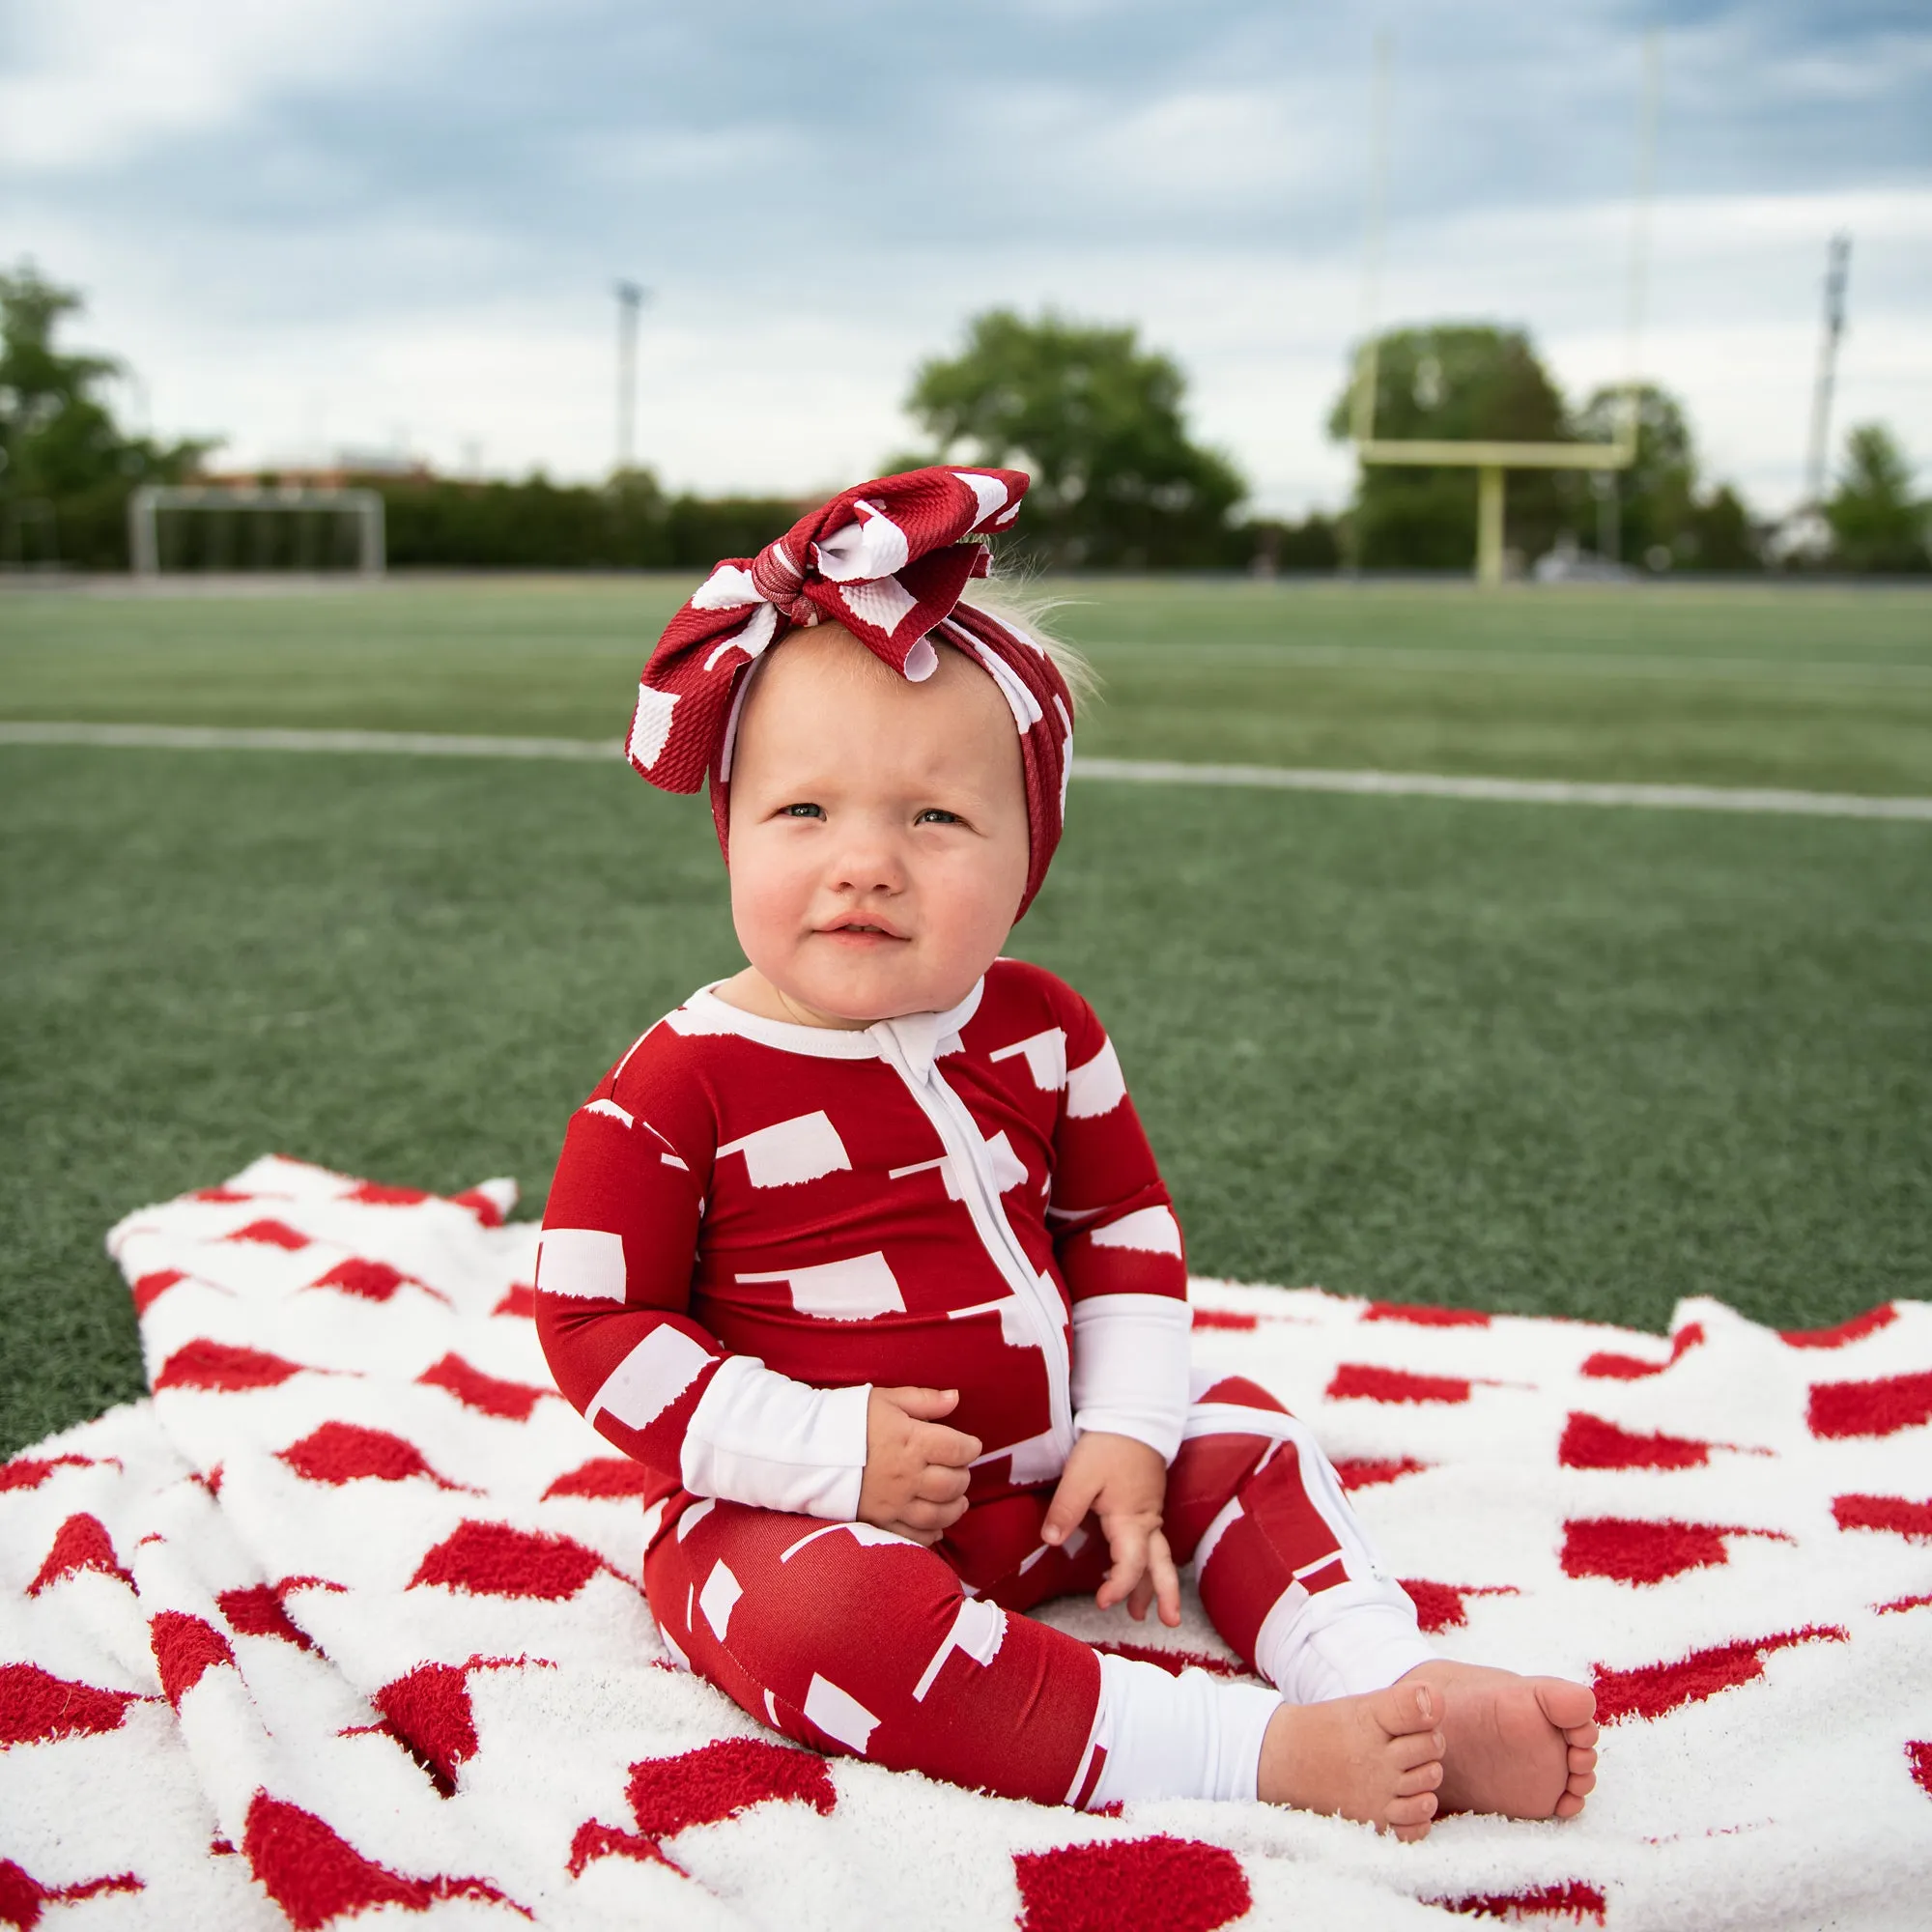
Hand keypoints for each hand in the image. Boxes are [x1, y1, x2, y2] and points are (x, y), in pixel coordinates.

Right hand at [857, 1387, 981, 1545]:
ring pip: (939, 1514)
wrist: (806, 1449)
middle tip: (960, 1469)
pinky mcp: (879, 1521)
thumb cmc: (847, 1419)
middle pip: (953, 1484)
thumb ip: (924, 1400)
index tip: (970, 1445)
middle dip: (963, 1476)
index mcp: (911, 1442)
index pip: (958, 1449)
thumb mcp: (886, 1399)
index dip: (970, 1447)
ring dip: (955, 1508)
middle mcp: (907, 1476)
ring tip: (957, 1499)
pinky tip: (936, 1524)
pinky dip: (932, 1533)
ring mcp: (894, 1503)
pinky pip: (914, 1536)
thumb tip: (955, 1397)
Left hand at [1042, 1431, 1180, 1627]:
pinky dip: (1147, 1562)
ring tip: (1147, 1610)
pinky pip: (1152, 1541)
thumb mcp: (1080, 1475)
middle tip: (1170, 1622)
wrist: (1133, 1415)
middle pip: (1160, 1564)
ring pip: (1158, 1555)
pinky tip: (1135, 1569)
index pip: (1131, 1564)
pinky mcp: (1146, 1503)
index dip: (1119, 1586)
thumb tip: (1050, 1541)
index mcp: (1131, 1519)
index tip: (1102, 1602)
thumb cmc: (1107, 1445)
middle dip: (1165, 1594)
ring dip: (1155, 1583)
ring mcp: (1149, 1512)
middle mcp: (1146, 1521)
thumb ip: (1066, 1509)